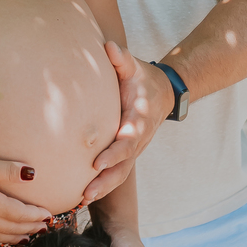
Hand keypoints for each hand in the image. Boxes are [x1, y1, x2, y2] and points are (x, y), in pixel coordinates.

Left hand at [83, 45, 171, 202]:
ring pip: (121, 173)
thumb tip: (109, 47)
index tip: (97, 163)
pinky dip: (104, 186)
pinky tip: (85, 197)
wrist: (163, 93)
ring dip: (104, 188)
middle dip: (106, 179)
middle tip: (87, 191)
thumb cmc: (142, 78)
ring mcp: (135, 149)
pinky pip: (118, 173)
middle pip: (124, 164)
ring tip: (83, 199)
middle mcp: (138, 137)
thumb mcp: (134, 66)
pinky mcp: (129, 154)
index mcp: (139, 118)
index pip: (128, 139)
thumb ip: (122, 59)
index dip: (115, 153)